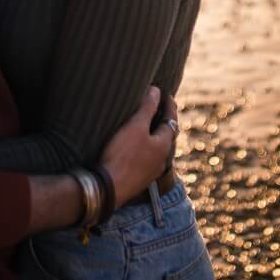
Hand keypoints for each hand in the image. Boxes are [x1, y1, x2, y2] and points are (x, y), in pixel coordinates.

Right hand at [99, 86, 178, 201]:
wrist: (108, 189)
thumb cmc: (122, 155)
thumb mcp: (135, 126)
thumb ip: (147, 108)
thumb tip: (156, 90)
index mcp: (164, 145)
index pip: (171, 120)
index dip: (169, 105)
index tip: (166, 93)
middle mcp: (162, 159)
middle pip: (167, 135)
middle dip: (164, 120)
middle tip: (160, 108)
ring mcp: (151, 171)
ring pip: (158, 149)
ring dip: (156, 136)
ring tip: (149, 126)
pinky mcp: (139, 179)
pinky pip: (148, 158)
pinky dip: (146, 147)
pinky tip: (137, 149)